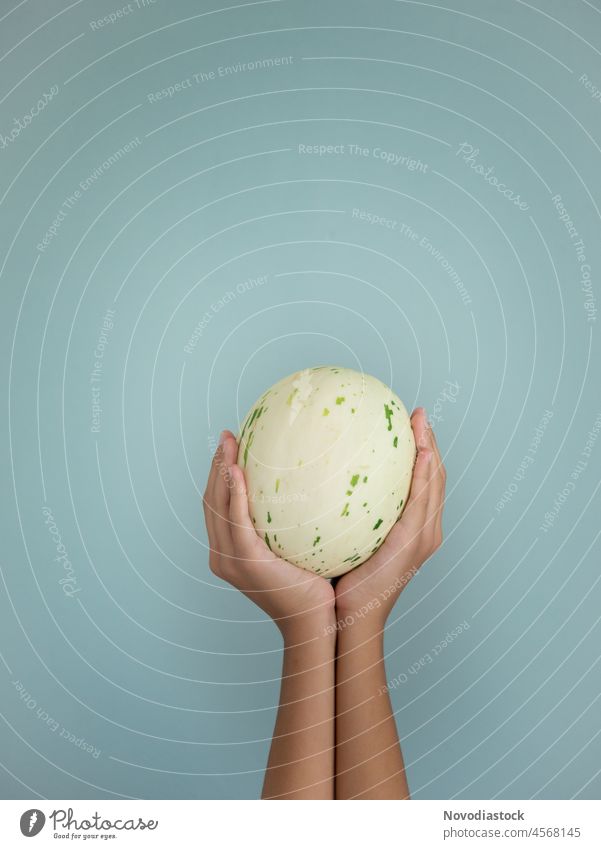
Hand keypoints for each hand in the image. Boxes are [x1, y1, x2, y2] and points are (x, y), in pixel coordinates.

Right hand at [203, 431, 335, 640]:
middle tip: (228, 436)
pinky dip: (233, 492)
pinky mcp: (244, 560)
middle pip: (211, 501)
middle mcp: (222, 555)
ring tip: (229, 442)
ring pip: (217, 505)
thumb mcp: (298, 550)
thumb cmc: (315, 588)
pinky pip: (235, 519)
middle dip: (216, 465)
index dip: (221, 476)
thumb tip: (312, 488)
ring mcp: (229, 560)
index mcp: (230, 553)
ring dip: (221, 470)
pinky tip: (238, 468)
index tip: (232, 447)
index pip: (219, 507)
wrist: (315, 622)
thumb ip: (292, 524)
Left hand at [334, 408, 445, 624]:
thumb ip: (342, 511)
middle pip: (435, 477)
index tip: (410, 424)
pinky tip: (419, 453)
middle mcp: (425, 530)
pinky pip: (422, 502)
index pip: (422, 482)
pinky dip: (425, 476)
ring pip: (435, 484)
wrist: (350, 615)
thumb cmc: (343, 581)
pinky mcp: (414, 542)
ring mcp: (423, 537)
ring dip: (432, 451)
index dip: (421, 451)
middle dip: (431, 443)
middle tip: (419, 414)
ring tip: (422, 424)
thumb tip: (317, 479)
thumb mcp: (344, 538)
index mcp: (412, 528)